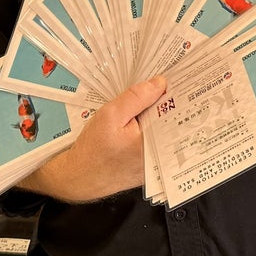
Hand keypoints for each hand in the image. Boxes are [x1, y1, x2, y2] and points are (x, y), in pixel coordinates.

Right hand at [26, 76, 166, 203]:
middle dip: (168, 104)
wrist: (79, 177)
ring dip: (160, 118)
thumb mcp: (110, 115)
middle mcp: (160, 155)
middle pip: (172, 122)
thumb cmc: (92, 149)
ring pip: (164, 133)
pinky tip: (141, 124)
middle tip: (161, 87)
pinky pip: (156, 144)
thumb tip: (159, 84)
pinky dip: (152, 132)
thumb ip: (136, 98)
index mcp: (154, 141)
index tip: (173, 78)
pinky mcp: (149, 169)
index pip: (175, 111)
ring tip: (150, 104)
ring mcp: (155, 164)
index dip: (175, 93)